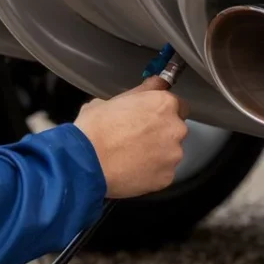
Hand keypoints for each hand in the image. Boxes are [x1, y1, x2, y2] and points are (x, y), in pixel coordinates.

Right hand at [73, 76, 188, 198]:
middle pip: (174, 129)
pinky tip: (131, 170)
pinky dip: (150, 172)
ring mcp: (172, 155)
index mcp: (163, 104)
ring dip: (156, 153)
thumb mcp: (110, 101)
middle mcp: (174, 128)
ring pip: (169, 152)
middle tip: (136, 137)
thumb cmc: (94, 130)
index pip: (178, 105)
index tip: (150, 117)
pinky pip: (162, 173)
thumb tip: (150, 85)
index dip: (162, 111)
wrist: (86, 163)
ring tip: (131, 156)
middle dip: (160, 133)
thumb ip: (138, 94)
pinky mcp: (167, 177)